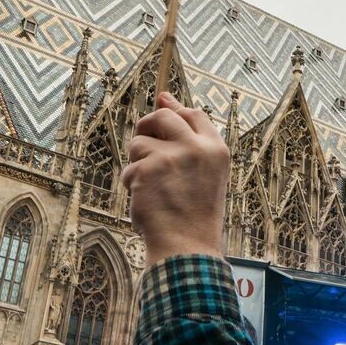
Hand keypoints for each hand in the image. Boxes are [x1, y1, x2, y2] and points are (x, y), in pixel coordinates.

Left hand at [122, 92, 228, 265]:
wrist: (187, 247)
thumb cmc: (194, 216)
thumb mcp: (205, 175)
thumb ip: (189, 139)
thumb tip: (163, 97)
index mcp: (216, 150)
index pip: (193, 114)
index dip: (174, 108)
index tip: (162, 101)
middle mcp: (196, 148)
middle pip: (163, 116)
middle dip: (147, 126)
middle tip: (145, 148)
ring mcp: (172, 157)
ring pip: (139, 142)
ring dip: (137, 163)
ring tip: (151, 187)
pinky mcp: (148, 169)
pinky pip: (129, 168)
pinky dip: (131, 184)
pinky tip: (146, 201)